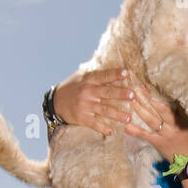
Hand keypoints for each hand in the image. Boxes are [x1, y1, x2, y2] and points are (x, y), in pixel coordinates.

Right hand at [52, 64, 170, 136]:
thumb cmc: (71, 87)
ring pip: (104, 109)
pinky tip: (111, 131)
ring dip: (117, 114)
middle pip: (107, 92)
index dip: (115, 74)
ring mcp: (85, 105)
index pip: (104, 76)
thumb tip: (101, 55)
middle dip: (121, 94)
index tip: (126, 72)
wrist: (55, 102)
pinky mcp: (82, 117)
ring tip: (128, 118)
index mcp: (89, 80)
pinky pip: (94, 123)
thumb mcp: (80, 76)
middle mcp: (87, 92)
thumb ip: (93, 71)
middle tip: (133, 95)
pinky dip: (103, 128)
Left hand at [122, 87, 187, 163]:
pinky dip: (135, 131)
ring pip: (151, 120)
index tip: (154, 84)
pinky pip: (145, 135)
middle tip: (139, 88)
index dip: (163, 93)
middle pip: (161, 109)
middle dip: (150, 98)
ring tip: (131, 100)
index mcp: (183, 119)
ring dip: (140, 110)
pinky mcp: (157, 142)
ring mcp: (164, 134)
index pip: (173, 104)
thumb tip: (185, 98)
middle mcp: (173, 126)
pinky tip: (126, 126)